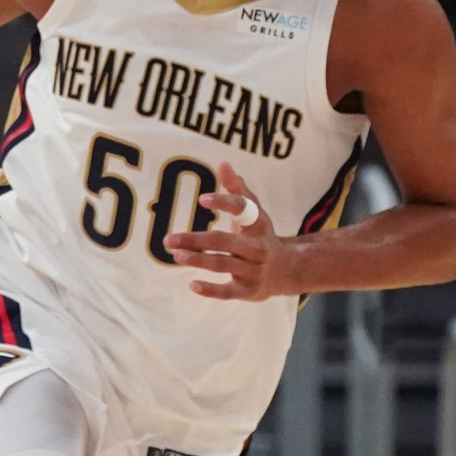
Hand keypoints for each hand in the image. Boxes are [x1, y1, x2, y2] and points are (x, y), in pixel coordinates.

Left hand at [166, 162, 304, 300]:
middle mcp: (258, 248)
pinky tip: (192, 285)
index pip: (244, 210)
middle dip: (195, 240)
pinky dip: (211, 290)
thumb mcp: (255, 212)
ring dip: (199, 260)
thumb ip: (237, 189)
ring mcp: (254, 270)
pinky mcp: (249, 291)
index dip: (224, 203)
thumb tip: (223, 163)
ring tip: (176, 256)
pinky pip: (229, 292)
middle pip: (225, 242)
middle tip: (169, 239)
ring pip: (224, 265)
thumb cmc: (261, 235)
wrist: (287, 269)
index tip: (202, 200)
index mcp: (259, 225)